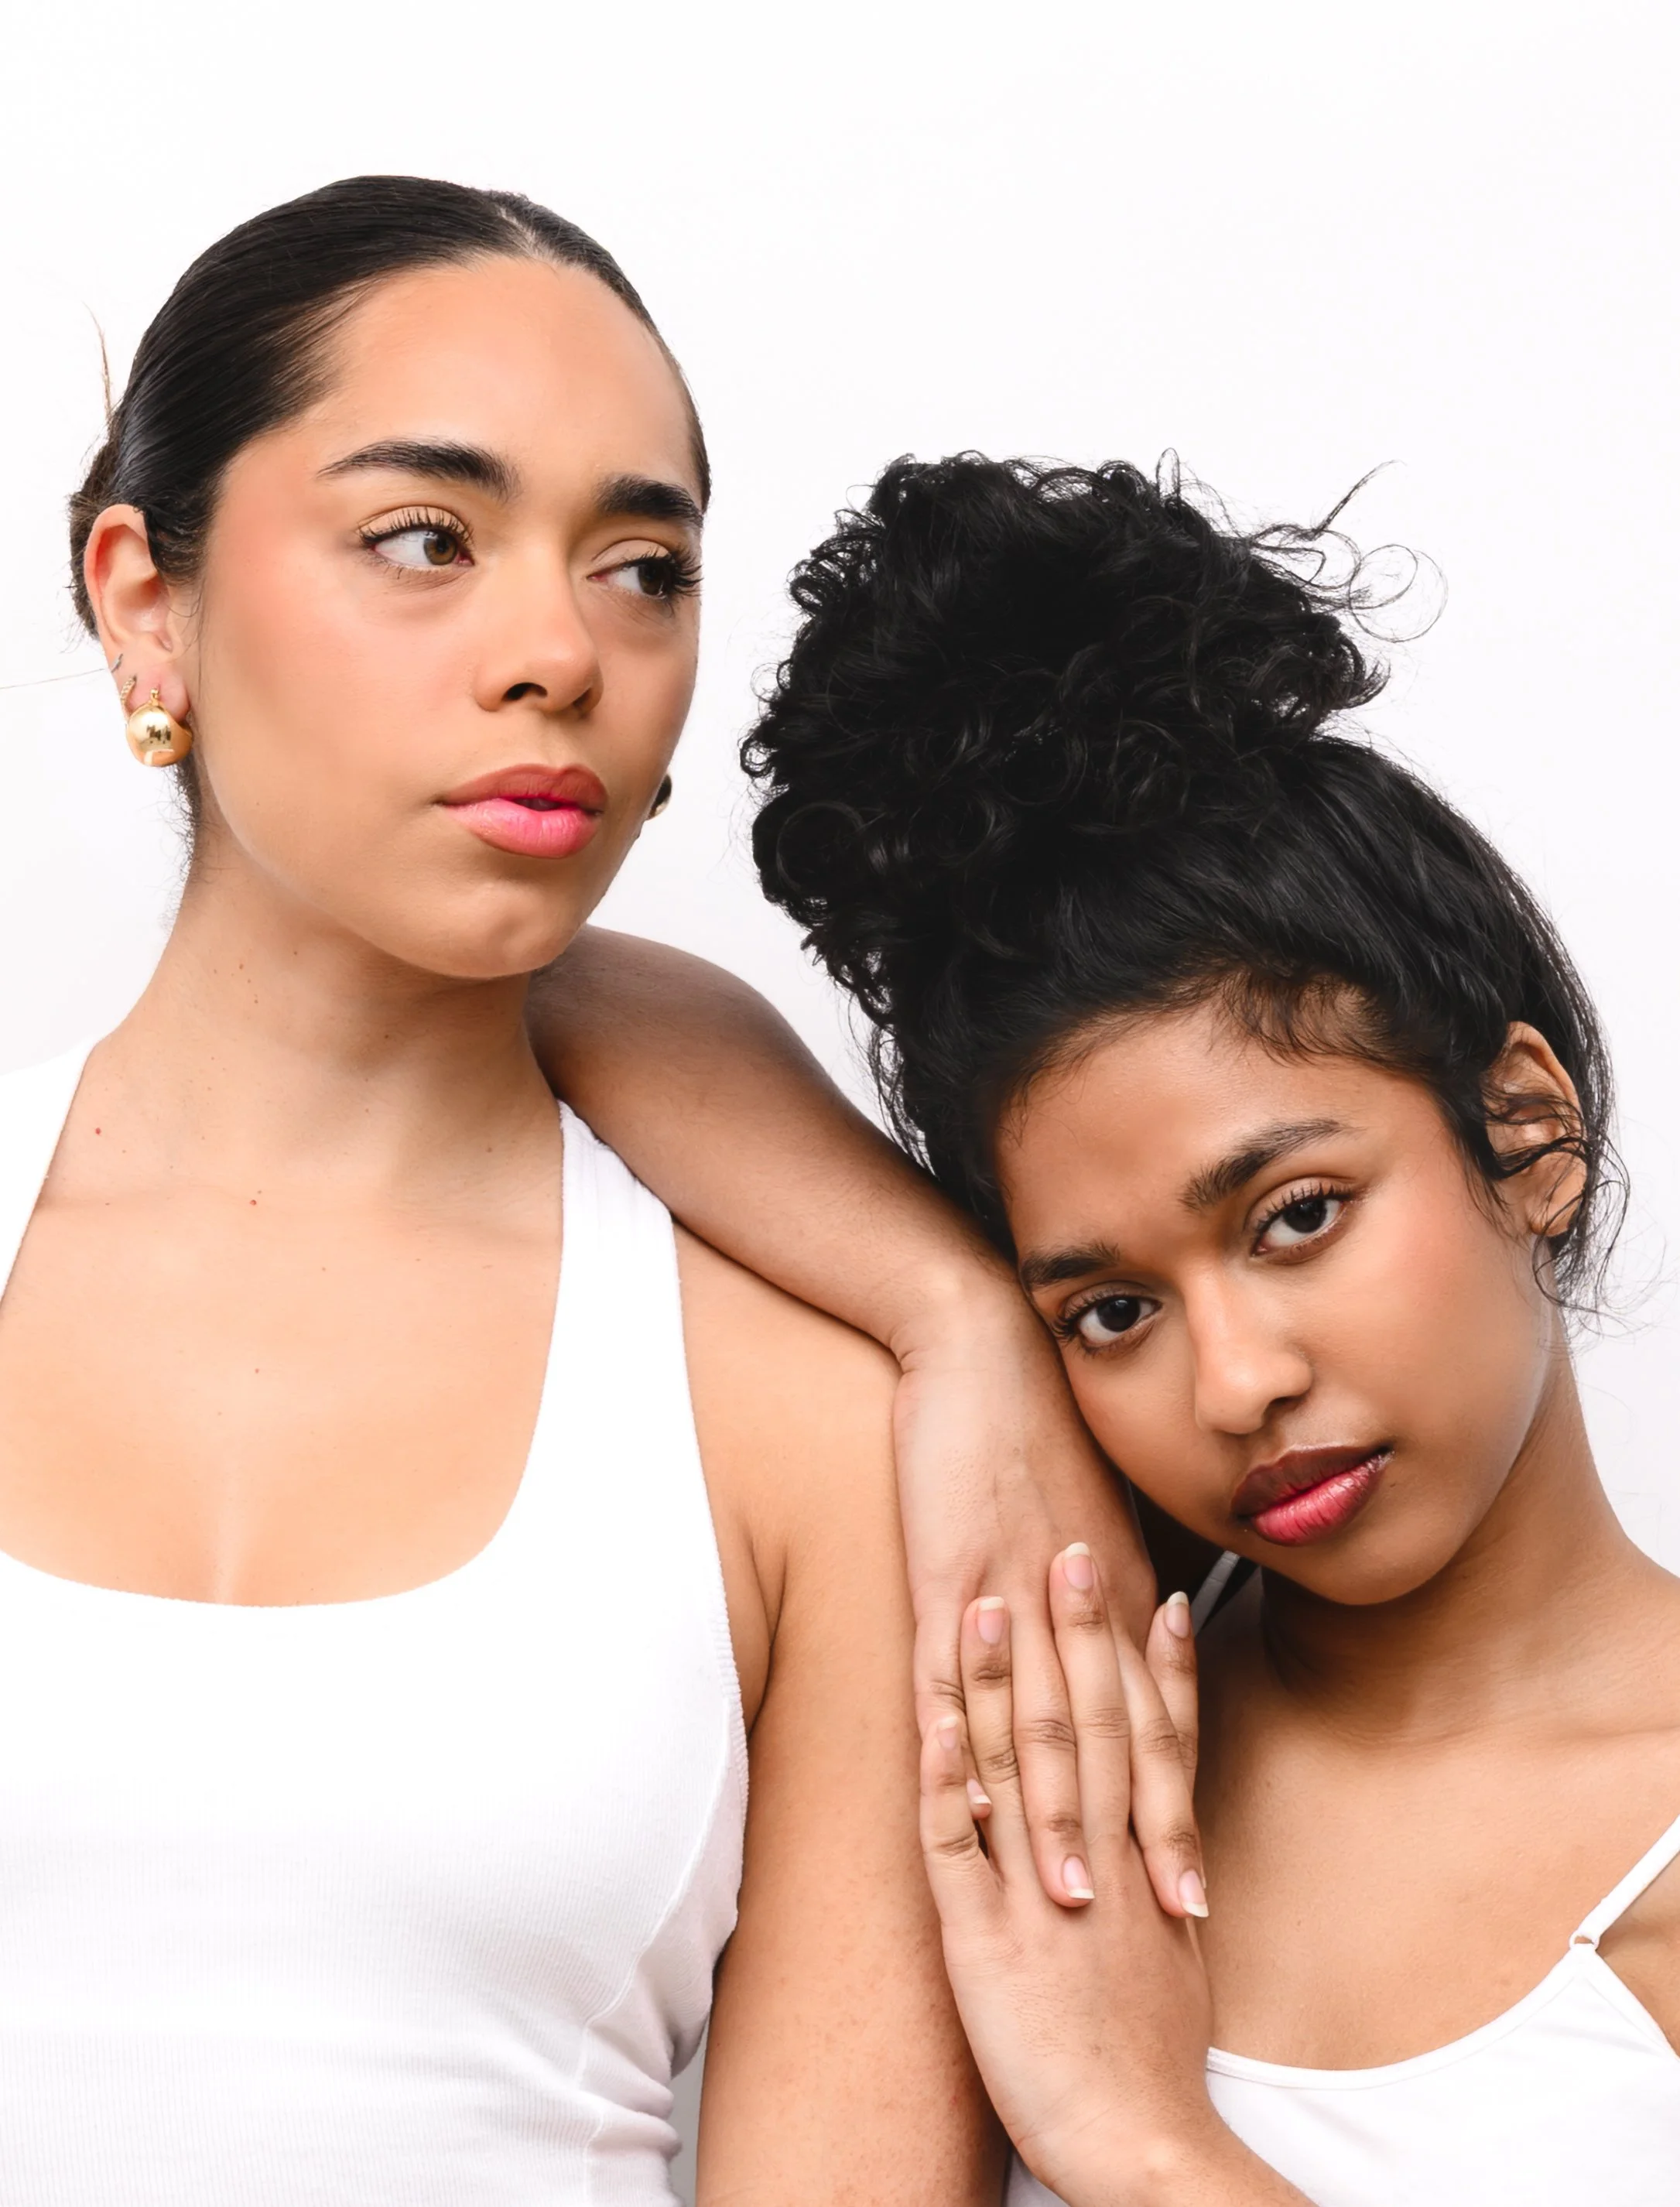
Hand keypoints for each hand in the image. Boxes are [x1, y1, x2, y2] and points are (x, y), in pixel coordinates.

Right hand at [893, 1283, 1195, 1912]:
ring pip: (1037, 1722)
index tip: (1197, 1896)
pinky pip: (954, 1666)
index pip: (1153, 1722)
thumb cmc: (1035, 1422)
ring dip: (1052, 1817)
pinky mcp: (945, 1567)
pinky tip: (962, 1798)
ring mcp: (1008, 1588)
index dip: (1174, 1810)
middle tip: (1162, 1928)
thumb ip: (1110, 1586)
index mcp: (1114, 1592)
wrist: (979, 1341)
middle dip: (1132, 1838)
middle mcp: (1073, 1601)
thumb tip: (1134, 1642)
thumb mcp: (1093, 1507)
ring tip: (1067, 1901)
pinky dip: (961, 1738)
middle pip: (1110, 1741)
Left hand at [920, 1549, 1283, 2206]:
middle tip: (1073, 1550)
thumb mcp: (1177, 1958)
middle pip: (1090, 1729)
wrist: (1143, 2152)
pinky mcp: (980, 1940)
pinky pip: (958, 1844)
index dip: (1150, 1664)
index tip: (1150, 1590)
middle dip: (1078, 1639)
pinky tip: (929, 1717)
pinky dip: (944, 1776)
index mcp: (1148, 1867)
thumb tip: (1172, 1833)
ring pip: (1019, 1766)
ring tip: (989, 1599)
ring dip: (999, 1681)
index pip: (1155, 1743)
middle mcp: (1100, 1863)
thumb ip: (1168, 1883)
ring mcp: (1040, 1896)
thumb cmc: (1154, 2064)